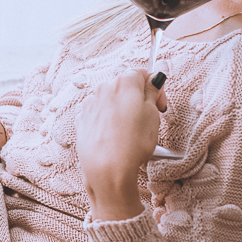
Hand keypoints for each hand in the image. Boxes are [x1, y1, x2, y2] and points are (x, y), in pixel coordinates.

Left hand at [76, 69, 166, 220]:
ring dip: (121, 110)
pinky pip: (98, 114)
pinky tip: (114, 136)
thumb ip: (152, 92)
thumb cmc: (133, 142)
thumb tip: (152, 80)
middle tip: (147, 119)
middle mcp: (103, 88)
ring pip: (110, 100)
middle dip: (137, 99)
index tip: (160, 104)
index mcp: (124, 82)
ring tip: (129, 132)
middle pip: (124, 86)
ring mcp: (90, 104)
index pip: (141, 74)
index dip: (154, 89)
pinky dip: (107, 120)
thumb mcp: (153, 114)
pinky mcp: (81, 119)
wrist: (107, 168)